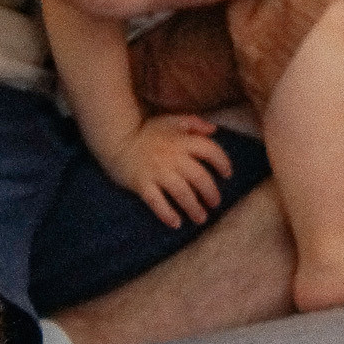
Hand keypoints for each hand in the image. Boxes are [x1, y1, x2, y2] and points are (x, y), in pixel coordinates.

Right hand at [108, 113, 234, 228]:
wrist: (116, 138)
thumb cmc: (146, 130)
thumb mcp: (171, 120)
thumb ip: (194, 123)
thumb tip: (214, 130)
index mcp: (182, 140)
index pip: (210, 151)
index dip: (222, 162)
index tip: (227, 174)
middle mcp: (173, 157)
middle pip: (199, 177)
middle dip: (210, 193)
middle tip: (215, 203)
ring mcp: (157, 172)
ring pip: (181, 192)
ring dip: (193, 207)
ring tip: (201, 218)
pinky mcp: (142, 184)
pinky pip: (157, 202)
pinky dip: (167, 214)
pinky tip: (176, 223)